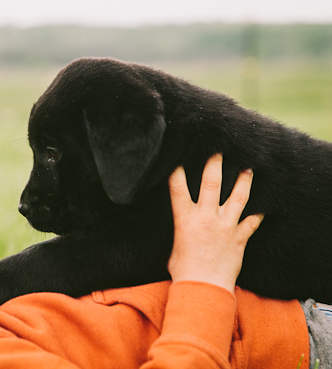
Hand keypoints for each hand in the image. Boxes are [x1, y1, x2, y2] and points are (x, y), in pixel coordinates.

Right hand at [167, 154, 263, 292]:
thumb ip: (180, 233)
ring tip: (248, 168)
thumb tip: (181, 232)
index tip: (179, 156)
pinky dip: (258, 214)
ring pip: (238, 197)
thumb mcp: (174, 247)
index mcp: (185, 219)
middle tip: (218, 150)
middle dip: (214, 164)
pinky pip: (252, 222)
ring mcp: (225, 226)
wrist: (203, 288)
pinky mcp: (239, 237)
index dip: (177, 170)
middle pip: (211, 184)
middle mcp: (206, 218)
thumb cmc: (183, 271)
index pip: (178, 188)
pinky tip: (263, 207)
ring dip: (243, 181)